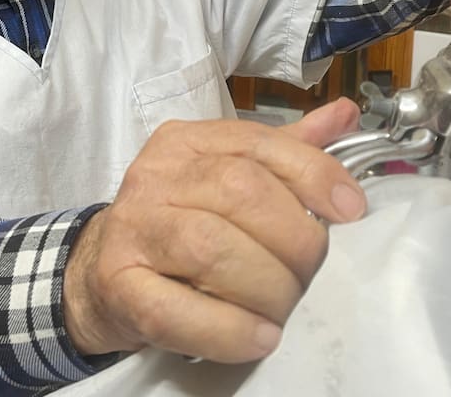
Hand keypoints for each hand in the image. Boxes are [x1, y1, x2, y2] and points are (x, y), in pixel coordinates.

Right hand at [63, 98, 364, 362]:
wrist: (100, 273)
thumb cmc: (178, 225)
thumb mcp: (228, 177)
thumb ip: (285, 151)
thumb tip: (344, 115)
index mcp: (187, 142)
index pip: (259, 143)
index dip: (313, 175)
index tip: (350, 210)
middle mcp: (155, 176)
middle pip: (241, 192)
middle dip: (294, 240)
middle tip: (309, 274)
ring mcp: (132, 229)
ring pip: (211, 248)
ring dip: (266, 287)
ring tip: (282, 308)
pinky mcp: (118, 284)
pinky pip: (177, 310)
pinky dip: (229, 329)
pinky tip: (257, 336)